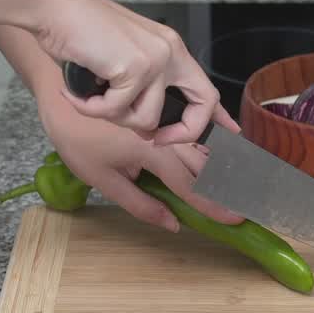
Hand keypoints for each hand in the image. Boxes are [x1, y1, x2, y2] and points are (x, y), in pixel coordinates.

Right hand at [29, 0, 235, 144]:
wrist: (52, 6)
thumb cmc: (77, 30)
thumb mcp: (121, 56)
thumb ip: (142, 84)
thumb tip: (151, 124)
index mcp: (170, 47)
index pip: (206, 88)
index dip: (217, 117)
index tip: (228, 133)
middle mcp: (170, 52)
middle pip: (201, 107)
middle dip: (180, 134)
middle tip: (153, 138)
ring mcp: (155, 60)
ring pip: (147, 119)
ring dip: (114, 117)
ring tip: (92, 96)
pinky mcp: (135, 68)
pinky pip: (116, 112)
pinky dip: (91, 108)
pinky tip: (76, 90)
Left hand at [42, 103, 243, 232]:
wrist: (63, 88)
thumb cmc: (75, 134)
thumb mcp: (101, 178)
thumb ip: (140, 203)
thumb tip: (173, 224)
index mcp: (152, 152)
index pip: (191, 186)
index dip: (213, 205)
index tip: (234, 220)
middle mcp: (167, 132)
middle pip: (207, 164)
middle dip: (230, 186)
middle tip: (250, 205)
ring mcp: (167, 114)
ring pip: (206, 141)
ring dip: (228, 160)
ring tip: (248, 179)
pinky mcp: (163, 102)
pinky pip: (196, 115)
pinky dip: (216, 126)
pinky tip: (234, 133)